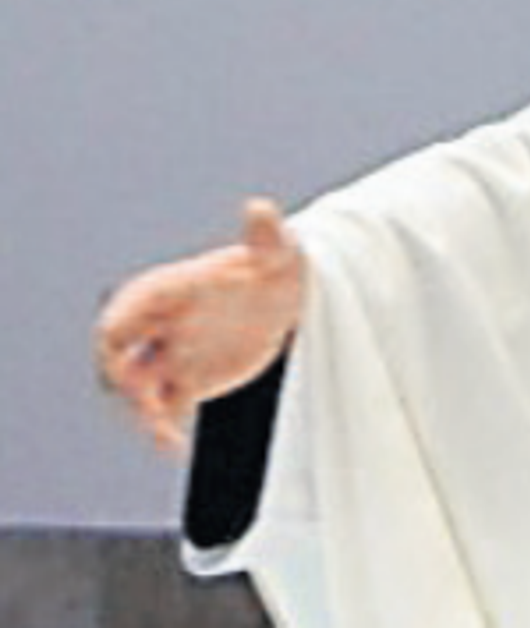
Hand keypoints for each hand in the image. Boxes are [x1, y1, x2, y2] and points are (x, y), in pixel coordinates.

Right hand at [94, 198, 307, 452]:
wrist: (291, 296)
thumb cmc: (277, 265)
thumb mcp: (276, 253)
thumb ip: (264, 235)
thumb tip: (261, 207)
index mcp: (169, 293)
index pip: (123, 315)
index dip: (115, 336)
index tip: (120, 356)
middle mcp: (162, 326)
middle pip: (118, 357)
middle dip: (121, 379)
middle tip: (144, 402)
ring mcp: (173, 354)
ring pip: (139, 388)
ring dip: (142, 411)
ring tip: (164, 434)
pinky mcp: (192, 379)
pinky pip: (167, 409)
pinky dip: (165, 428)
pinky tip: (178, 446)